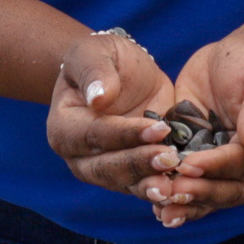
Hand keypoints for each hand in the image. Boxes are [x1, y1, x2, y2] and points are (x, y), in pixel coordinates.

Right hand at [47, 31, 178, 201]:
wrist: (122, 73)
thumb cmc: (103, 58)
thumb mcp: (95, 52)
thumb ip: (94, 72)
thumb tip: (98, 97)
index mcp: (64, 127)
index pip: (94, 135)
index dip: (125, 134)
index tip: (158, 129)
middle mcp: (79, 156)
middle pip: (107, 168)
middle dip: (140, 164)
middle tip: (170, 159)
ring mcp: (103, 170)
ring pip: (125, 184)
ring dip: (150, 185)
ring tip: (174, 185)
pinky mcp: (129, 176)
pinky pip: (142, 187)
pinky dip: (160, 192)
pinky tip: (180, 191)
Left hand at [140, 33, 243, 229]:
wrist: (240, 52)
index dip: (218, 167)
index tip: (190, 165)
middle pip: (230, 190)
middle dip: (200, 193)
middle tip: (170, 193)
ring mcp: (226, 165)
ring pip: (210, 195)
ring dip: (186, 204)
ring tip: (160, 208)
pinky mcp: (201, 158)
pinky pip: (191, 183)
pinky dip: (176, 197)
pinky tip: (154, 205)